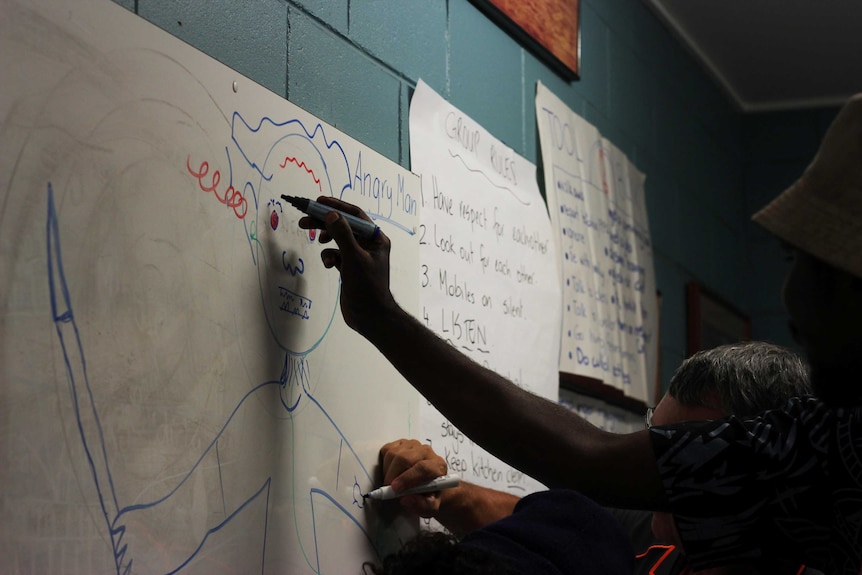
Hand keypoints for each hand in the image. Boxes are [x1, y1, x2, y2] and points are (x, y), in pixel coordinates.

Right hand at [297, 197, 397, 335]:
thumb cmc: (367, 287)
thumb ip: (342, 235)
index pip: (355, 215)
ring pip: (337, 240)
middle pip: (343, 226)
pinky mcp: (349, 268)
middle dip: (324, 222)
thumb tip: (331, 215)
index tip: (318, 201)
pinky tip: (329, 265)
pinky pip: (335, 255)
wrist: (370, 317)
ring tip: (316, 239)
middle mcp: (368, 245)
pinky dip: (329, 257)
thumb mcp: (354, 258)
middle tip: (304, 219)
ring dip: (326, 239)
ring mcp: (358, 257)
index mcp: (376, 239)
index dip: (336, 206)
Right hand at [379, 439, 447, 517]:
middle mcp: (427, 452)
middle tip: (389, 490)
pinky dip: (385, 462)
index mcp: (437, 466)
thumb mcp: (430, 506)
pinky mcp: (402, 443)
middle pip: (405, 458)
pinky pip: (387, 449)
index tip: (395, 489)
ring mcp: (413, 445)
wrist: (428, 484)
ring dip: (387, 471)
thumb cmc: (429, 495)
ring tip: (392, 482)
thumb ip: (421, 505)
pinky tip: (391, 471)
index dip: (407, 478)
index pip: (423, 468)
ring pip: (394, 454)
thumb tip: (405, 499)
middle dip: (393, 475)